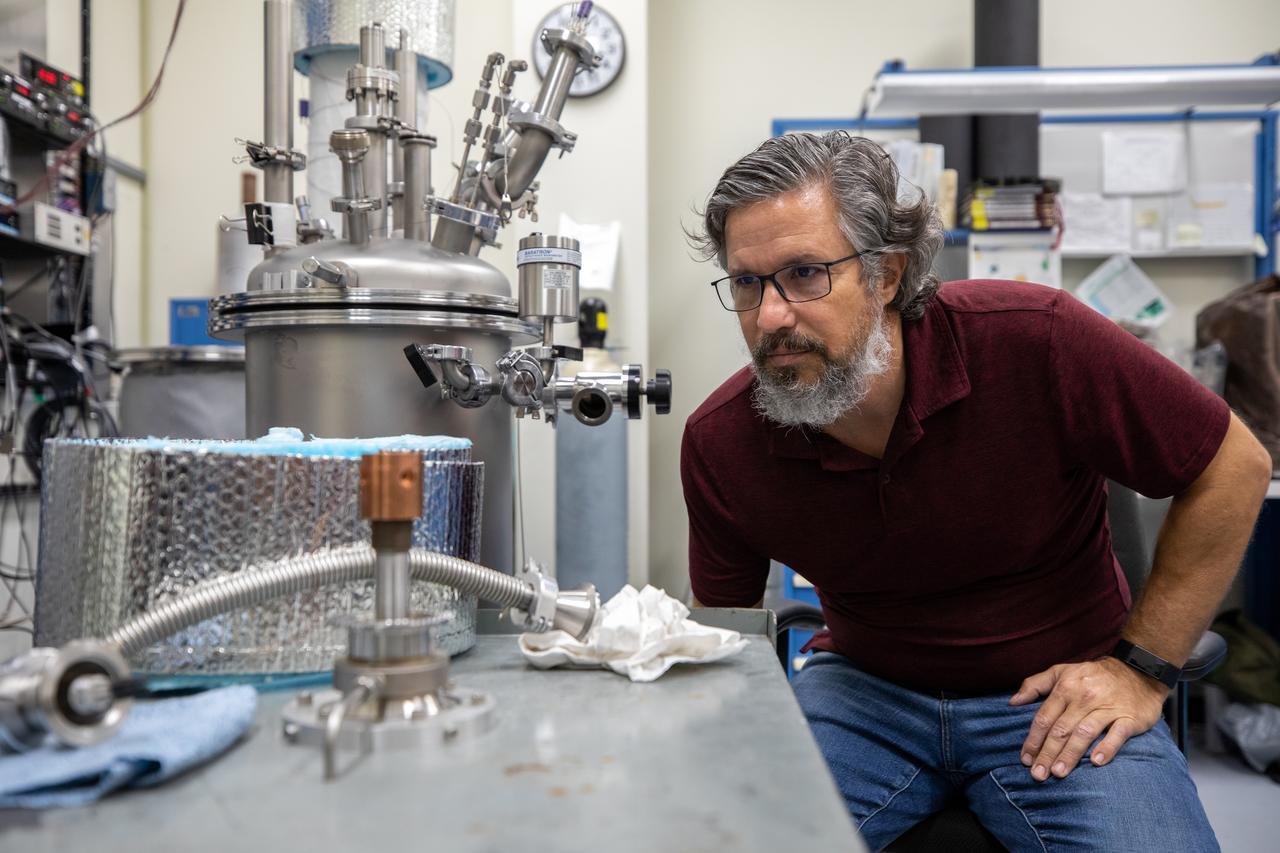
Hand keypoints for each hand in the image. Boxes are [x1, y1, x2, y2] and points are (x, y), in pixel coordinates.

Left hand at [1009, 657, 1168, 780]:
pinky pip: (1117, 734)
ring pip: (1084, 733)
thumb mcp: (1062, 671)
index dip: (1033, 740)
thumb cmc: (1093, 675)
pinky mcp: (1130, 717)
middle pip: (1061, 729)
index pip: (1044, 718)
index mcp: (1066, 687)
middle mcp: (1085, 697)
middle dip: (1047, 753)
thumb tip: (1012, 701)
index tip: (1025, 759)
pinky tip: (1095, 762)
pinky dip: (1107, 747)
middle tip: (1037, 774)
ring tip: (1058, 772)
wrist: (1138, 670)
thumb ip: (1035, 684)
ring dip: (1070, 754)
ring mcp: (1108, 707)